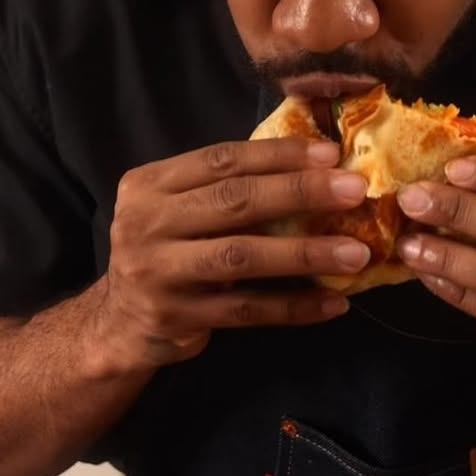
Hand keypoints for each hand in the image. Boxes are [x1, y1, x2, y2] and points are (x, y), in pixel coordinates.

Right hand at [97, 138, 368, 368]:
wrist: (119, 321)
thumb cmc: (168, 252)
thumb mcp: (178, 209)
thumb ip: (226, 186)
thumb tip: (316, 163)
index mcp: (149, 185)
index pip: (221, 160)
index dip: (279, 155)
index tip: (331, 154)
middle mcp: (146, 224)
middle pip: (234, 201)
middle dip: (301, 193)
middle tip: (356, 191)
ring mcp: (158, 273)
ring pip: (242, 257)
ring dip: (305, 253)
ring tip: (356, 253)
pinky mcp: (176, 317)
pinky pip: (247, 311)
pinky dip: (293, 306)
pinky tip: (334, 303)